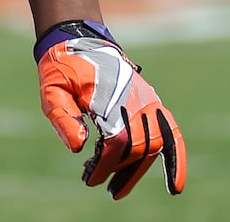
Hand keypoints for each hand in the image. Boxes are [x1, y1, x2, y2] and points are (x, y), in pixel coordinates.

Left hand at [35, 20, 185, 199]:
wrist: (80, 39)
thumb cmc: (63, 67)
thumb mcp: (51, 90)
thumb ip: (62, 118)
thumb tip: (80, 149)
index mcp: (109, 97)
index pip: (115, 143)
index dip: (105, 166)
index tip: (90, 179)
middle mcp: (134, 99)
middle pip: (136, 148)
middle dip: (118, 171)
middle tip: (99, 184)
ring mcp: (147, 100)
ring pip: (154, 146)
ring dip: (138, 171)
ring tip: (118, 190)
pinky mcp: (153, 101)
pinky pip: (172, 133)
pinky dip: (177, 160)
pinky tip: (175, 186)